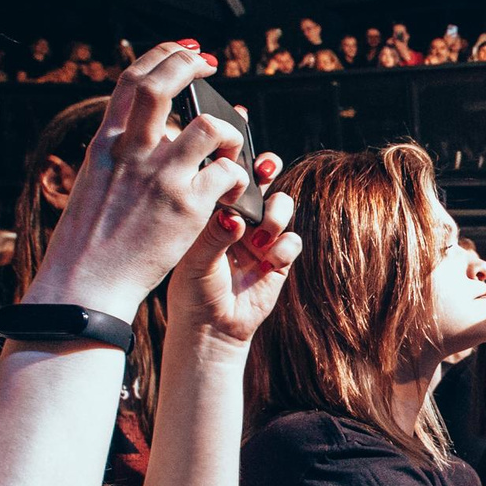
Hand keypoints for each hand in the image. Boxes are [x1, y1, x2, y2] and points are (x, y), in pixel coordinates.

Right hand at [27, 42, 250, 321]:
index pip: (131, 80)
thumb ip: (122, 153)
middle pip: (162, 84)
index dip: (162, 57)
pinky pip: (227, 174)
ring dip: (228, 131)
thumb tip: (153, 131)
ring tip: (229, 147)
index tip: (185, 53)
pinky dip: (238, 176)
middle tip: (212, 65)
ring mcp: (159, 178)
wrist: (85, 284)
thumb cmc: (91, 241)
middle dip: (190, 65)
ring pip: (208, 128)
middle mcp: (131, 153)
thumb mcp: (95, 183)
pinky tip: (234, 191)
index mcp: (106, 145)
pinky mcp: (186, 207)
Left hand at [167, 159, 298, 350]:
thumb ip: (215, 235)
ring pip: (282, 207)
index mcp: (214, 213)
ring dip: (276, 214)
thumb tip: (234, 216)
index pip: (229, 178)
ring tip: (261, 235)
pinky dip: (283, 248)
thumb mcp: (196, 261)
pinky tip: (266, 264)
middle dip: (268, 170)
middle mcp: (240, 220)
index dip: (239, 162)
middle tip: (266, 169)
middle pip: (262, 182)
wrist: (211, 329)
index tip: (243, 156)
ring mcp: (262, 238)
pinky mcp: (279, 260)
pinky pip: (293, 241)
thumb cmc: (193, 292)